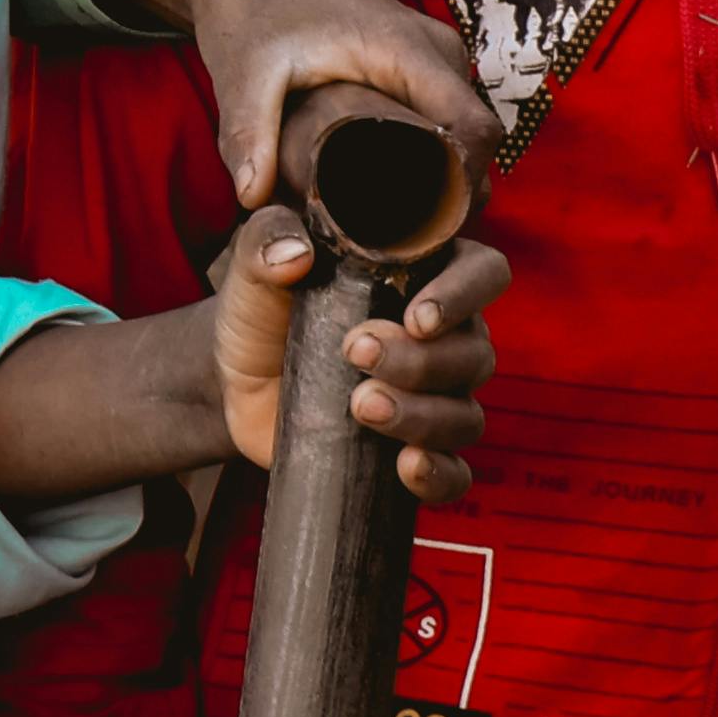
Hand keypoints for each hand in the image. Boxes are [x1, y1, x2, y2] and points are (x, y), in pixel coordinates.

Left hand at [101, 0, 499, 209]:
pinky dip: (432, 159)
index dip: (466, 190)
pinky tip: (391, 198)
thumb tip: (254, 199)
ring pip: (464, 134)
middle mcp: (437, 52)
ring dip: (443, 182)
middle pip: (476, 141)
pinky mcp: (421, 65)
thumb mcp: (243, 72)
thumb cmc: (250, 10)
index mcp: (408, 51)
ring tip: (395, 233)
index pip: (476, 130)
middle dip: (452, 198)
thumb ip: (248, 133)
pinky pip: (447, 120)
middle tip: (403, 249)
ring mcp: (434, 57)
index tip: (425, 237)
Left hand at [210, 212, 504, 505]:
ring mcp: (434, 401)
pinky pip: (454, 475)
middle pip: (474, 353)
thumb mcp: (254, 268)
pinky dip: (439, 475)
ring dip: (420, 415)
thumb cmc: (261, 311)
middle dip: (420, 360)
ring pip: (465, 416)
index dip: (464, 294)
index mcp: (425, 277)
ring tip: (360, 406)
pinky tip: (406, 466)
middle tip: (355, 351)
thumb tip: (295, 254)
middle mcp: (445, 339)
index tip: (416, 317)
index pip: (482, 273)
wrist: (235, 382)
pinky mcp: (413, 453)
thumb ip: (267, 241)